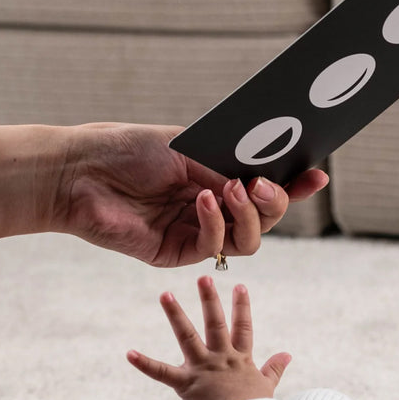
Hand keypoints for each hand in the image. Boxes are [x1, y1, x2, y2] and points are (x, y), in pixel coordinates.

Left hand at [54, 123, 328, 266]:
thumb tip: (265, 175)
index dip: (293, 185)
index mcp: (214, 176)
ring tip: (232, 189)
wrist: (81, 172)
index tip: (317, 176)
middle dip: (274, 202)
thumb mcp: (187, 146)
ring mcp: (196, 232)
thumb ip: (227, 163)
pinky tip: (201, 200)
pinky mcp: (178, 253)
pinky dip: (215, 224)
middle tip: (261, 184)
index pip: (263, 187)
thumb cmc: (127, 149)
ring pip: (248, 240)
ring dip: (247, 215)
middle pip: (264, 218)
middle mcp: (210, 207)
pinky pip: (214, 248)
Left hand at [126, 276, 290, 399]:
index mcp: (240, 359)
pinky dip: (145, 364)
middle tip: (203, 278)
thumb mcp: (267, 387)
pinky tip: (129, 353)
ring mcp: (203, 369)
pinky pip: (162, 373)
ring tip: (165, 294)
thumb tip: (287, 354)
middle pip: (215, 323)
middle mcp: (221, 358)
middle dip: (209, 300)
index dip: (242, 307)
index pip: (242, 327)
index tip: (240, 286)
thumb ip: (274, 369)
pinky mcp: (186, 384)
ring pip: (187, 336)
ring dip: (175, 314)